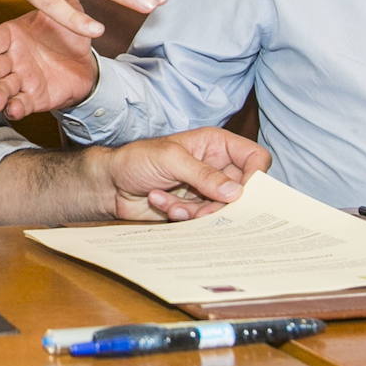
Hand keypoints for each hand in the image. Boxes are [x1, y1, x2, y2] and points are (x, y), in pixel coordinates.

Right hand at [0, 0, 97, 119]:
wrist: (86, 62)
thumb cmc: (67, 32)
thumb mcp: (67, 5)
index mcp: (12, 35)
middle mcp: (11, 58)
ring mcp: (20, 79)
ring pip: (1, 88)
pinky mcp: (33, 98)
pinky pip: (20, 104)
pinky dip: (15, 108)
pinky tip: (14, 109)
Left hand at [98, 127, 272, 221]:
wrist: (109, 184)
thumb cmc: (136, 160)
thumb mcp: (170, 160)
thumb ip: (204, 175)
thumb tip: (236, 192)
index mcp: (216, 145)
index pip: (255, 157)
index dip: (256, 176)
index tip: (242, 194)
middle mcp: (215, 167)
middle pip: (242, 191)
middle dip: (222, 204)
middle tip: (203, 209)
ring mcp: (205, 190)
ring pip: (223, 210)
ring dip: (197, 211)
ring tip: (172, 203)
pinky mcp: (194, 209)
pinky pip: (203, 220)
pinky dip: (183, 216)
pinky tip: (161, 203)